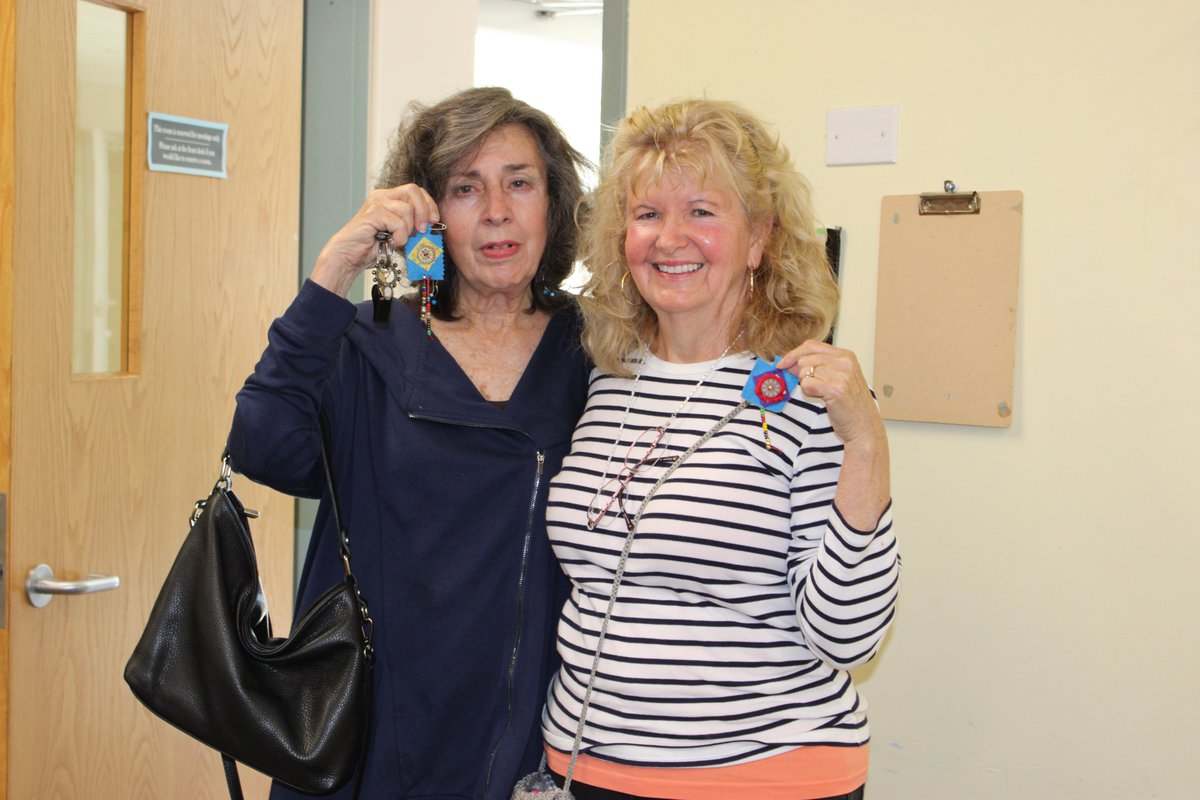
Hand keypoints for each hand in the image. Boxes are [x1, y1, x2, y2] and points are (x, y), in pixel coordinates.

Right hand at [310, 184, 439, 296]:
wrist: (350, 257)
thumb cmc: (373, 247)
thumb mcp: (400, 234)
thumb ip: (413, 225)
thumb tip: (432, 225)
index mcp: (389, 198)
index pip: (416, 190)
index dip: (429, 204)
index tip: (434, 221)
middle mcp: (382, 196)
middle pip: (413, 190)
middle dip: (423, 211)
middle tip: (421, 230)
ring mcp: (376, 203)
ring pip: (407, 209)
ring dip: (408, 230)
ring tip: (398, 240)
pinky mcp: (372, 213)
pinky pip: (398, 223)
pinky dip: (399, 237)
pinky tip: (391, 243)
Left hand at [777, 341, 884, 448]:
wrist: (864, 426)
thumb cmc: (849, 404)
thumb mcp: (837, 377)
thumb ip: (817, 366)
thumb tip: (788, 362)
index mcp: (845, 354)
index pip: (811, 345)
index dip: (793, 354)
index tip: (782, 364)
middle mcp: (844, 361)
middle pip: (804, 359)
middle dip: (801, 374)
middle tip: (815, 388)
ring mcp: (841, 374)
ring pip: (804, 372)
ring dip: (808, 386)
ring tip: (824, 394)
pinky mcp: (835, 389)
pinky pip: (806, 385)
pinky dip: (809, 393)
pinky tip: (823, 399)